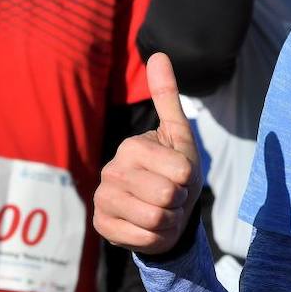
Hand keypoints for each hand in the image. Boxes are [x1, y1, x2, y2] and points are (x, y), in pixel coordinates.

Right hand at [94, 54, 200, 253]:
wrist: (165, 215)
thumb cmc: (175, 174)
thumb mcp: (180, 137)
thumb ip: (167, 98)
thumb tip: (159, 53)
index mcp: (132, 146)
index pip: (181, 171)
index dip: (189, 179)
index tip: (179, 176)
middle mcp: (111, 170)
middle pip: (167, 194)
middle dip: (178, 200)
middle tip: (171, 196)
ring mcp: (103, 199)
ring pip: (155, 218)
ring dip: (168, 220)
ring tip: (161, 210)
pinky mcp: (101, 226)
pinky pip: (143, 238)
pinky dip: (155, 237)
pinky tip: (147, 228)